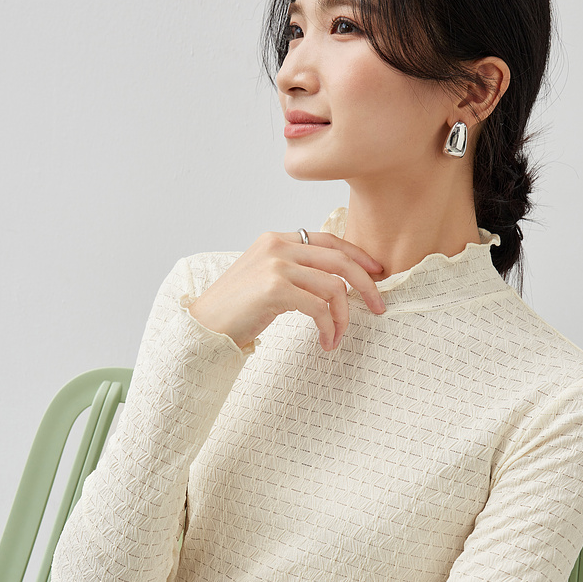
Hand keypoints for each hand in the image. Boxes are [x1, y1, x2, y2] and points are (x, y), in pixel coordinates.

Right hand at [188, 229, 385, 351]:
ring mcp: (276, 266)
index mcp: (277, 240)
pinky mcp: (275, 289)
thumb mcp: (265, 278)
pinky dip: (329, 327)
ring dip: (343, 317)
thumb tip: (333, 283)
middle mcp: (278, 246)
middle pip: (340, 261)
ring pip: (334, 287)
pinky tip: (325, 341)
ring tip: (337, 336)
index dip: (357, 256)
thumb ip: (293, 270)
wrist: (204, 326)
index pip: (329, 241)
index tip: (376, 274)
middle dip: (366, 285)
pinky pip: (320, 308)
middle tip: (379, 307)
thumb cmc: (235, 309)